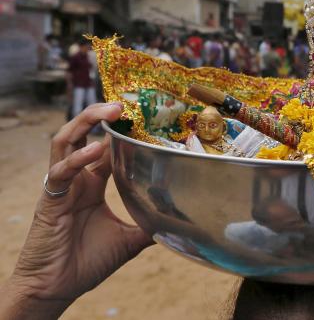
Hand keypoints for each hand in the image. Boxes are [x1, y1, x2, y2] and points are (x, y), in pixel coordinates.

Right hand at [1, 103, 152, 318]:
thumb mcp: (129, 239)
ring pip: (66, 141)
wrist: (55, 288)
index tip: (142, 116)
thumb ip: (151, 224)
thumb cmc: (86, 262)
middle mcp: (77, 178)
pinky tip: (94, 151)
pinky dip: (77, 159)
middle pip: (83, 134)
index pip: (106, 146)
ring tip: (110, 111)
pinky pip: (61, 171)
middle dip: (101, 114)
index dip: (120, 130)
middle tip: (125, 104)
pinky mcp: (50, 199)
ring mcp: (62, 186)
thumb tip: (183, 221)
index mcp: (93, 183)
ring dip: (86, 122)